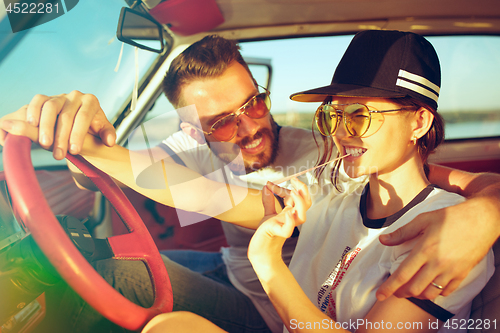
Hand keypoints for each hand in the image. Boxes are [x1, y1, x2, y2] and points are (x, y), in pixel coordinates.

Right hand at [0, 91, 115, 158]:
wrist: (79, 122)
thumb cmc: (92, 128)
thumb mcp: (102, 131)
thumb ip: (107, 135)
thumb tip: (110, 142)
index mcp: (91, 102)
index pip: (84, 117)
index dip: (78, 134)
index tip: (74, 150)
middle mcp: (75, 96)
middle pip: (66, 115)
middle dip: (61, 136)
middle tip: (59, 155)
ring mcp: (59, 96)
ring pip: (50, 107)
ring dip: (46, 127)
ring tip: (45, 145)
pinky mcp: (45, 98)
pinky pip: (37, 101)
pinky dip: (33, 111)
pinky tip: (31, 125)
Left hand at [248, 178, 310, 262]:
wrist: (260, 250)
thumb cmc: (267, 233)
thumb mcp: (268, 213)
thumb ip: (268, 201)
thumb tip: (266, 186)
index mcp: (291, 212)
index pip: (296, 197)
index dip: (287, 188)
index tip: (271, 184)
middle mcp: (291, 218)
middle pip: (306, 204)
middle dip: (303, 191)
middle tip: (294, 180)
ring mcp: (287, 226)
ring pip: (302, 216)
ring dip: (299, 203)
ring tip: (293, 192)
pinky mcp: (278, 233)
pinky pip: (288, 229)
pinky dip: (289, 221)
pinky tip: (287, 213)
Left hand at [376, 196, 498, 300]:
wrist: (481, 219)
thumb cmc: (451, 217)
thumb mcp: (423, 219)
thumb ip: (402, 232)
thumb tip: (383, 240)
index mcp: (425, 250)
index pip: (402, 275)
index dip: (389, 287)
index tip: (380, 295)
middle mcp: (437, 264)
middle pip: (414, 289)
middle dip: (401, 292)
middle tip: (395, 290)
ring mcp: (451, 271)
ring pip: (430, 293)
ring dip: (417, 294)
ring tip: (411, 289)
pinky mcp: (462, 274)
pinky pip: (446, 291)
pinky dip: (435, 292)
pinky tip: (430, 286)